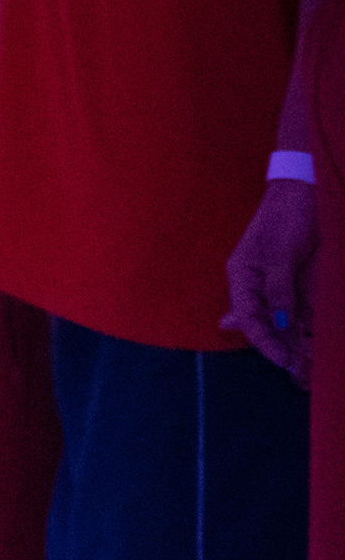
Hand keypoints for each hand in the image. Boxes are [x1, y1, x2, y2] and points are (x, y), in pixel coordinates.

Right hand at [223, 177, 317, 384]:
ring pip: (288, 321)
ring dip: (298, 343)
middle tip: (300, 372)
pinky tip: (317, 343)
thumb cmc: (287, 215)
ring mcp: (282, 283)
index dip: (265, 341)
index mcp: (243, 277)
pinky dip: (311, 328)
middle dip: (282, 348)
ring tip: (310, 366)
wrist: (308, 187)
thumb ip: (279, 290)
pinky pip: (305, 310)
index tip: (283, 360)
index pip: (249, 318)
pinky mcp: (303, 280)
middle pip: (267, 324)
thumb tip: (279, 324)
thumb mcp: (281, 254)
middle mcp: (260, 286)